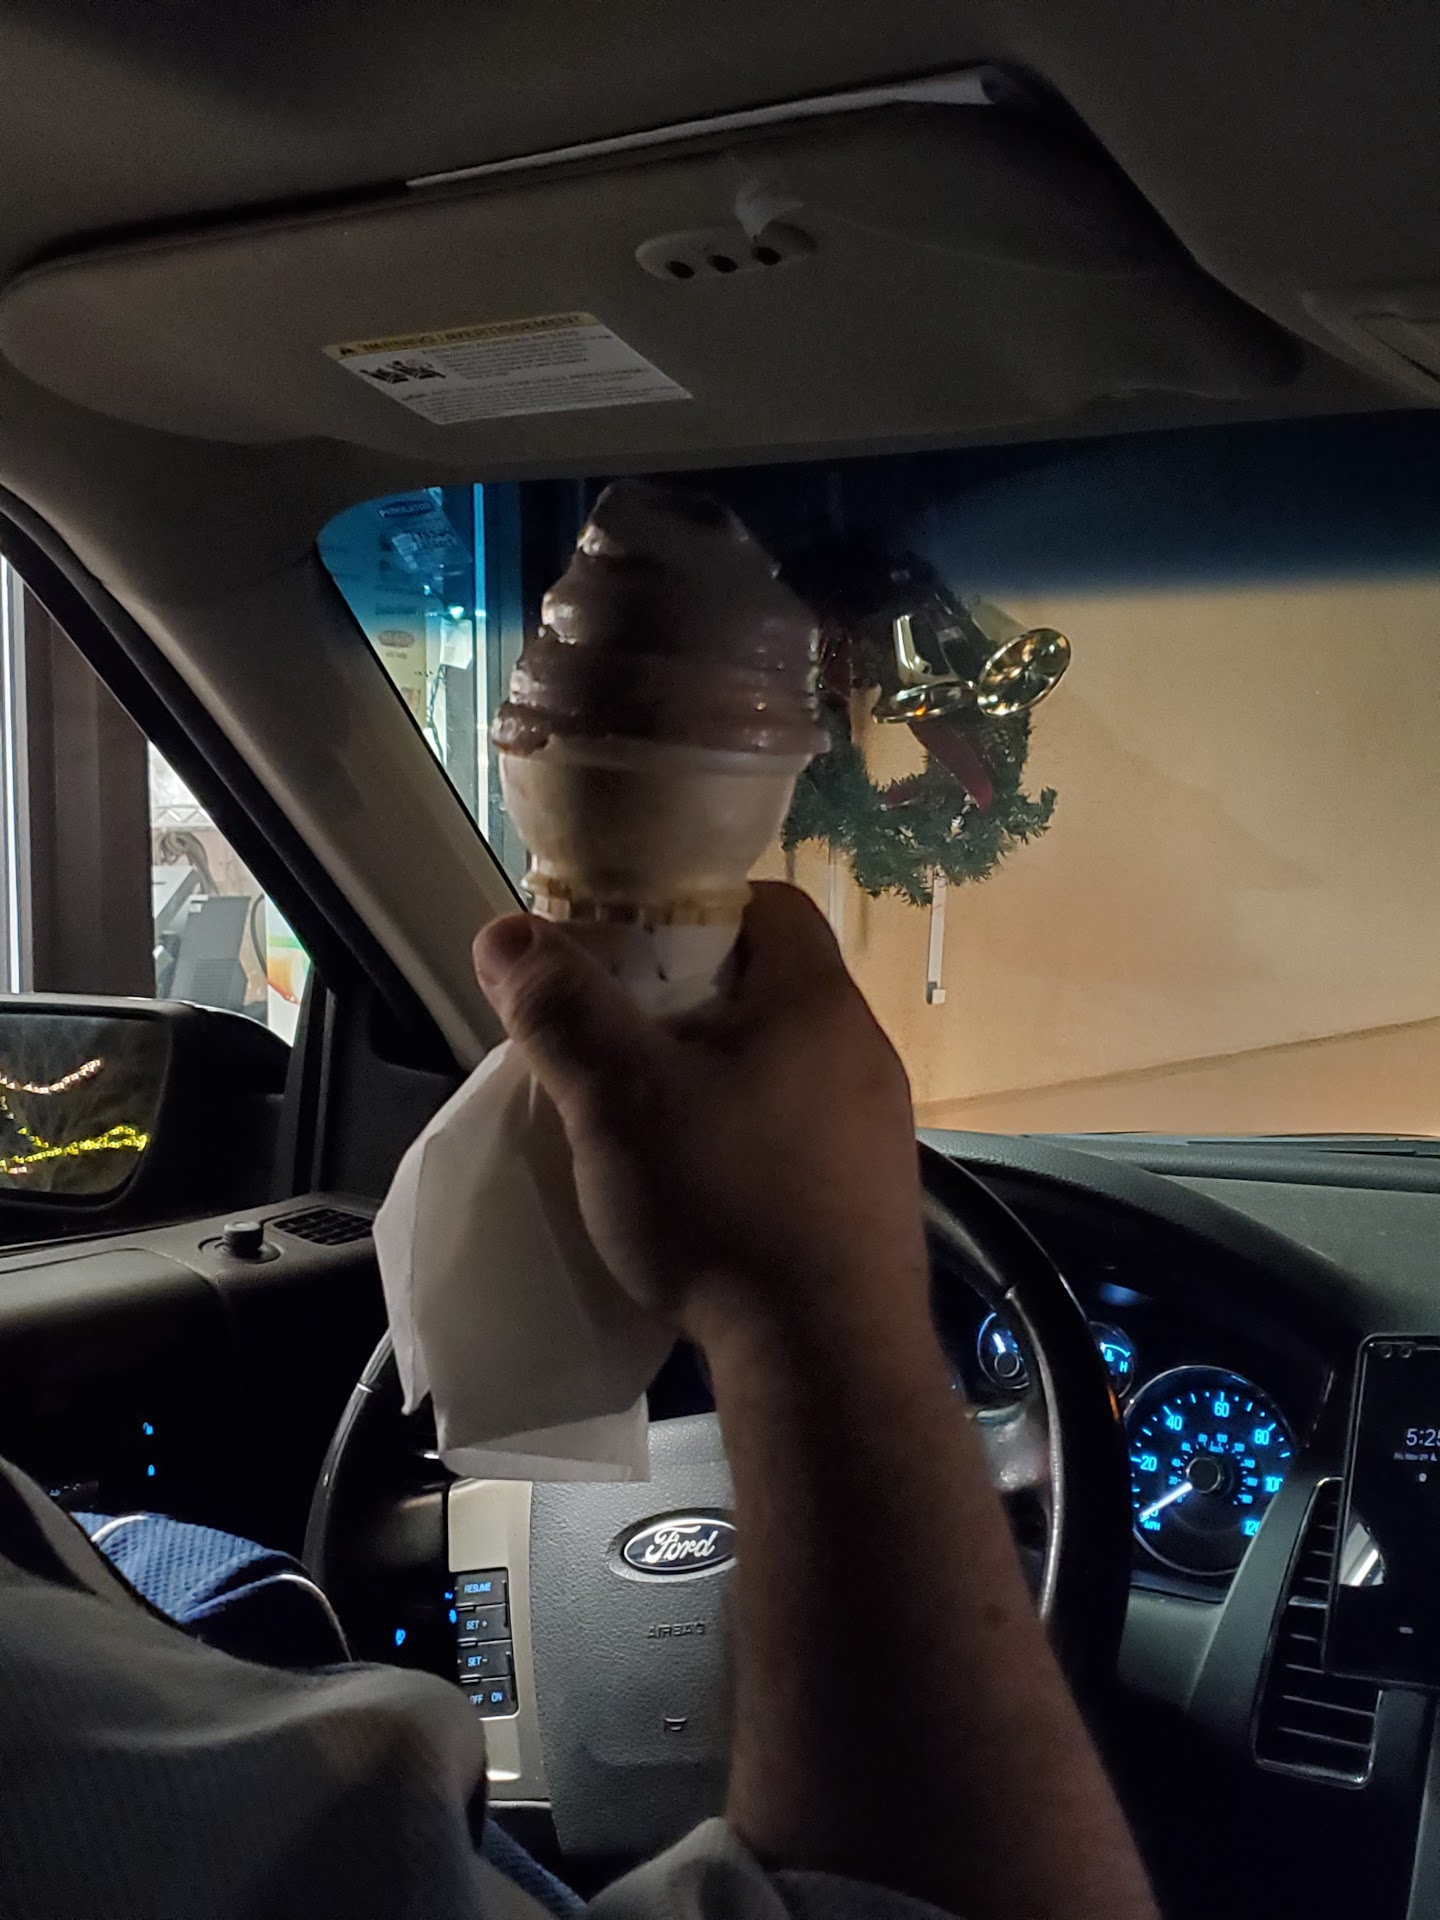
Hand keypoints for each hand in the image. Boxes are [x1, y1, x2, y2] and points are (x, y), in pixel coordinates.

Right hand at [472, 882, 928, 1345]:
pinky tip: (700, 1190)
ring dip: (714, 1078)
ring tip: (643, 1119)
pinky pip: (800, 1137)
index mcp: (818, 1000)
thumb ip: (560, 1009)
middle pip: (769, 987)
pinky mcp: (871, 1199)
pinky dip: (745, 1141)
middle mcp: (865, 1051)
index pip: (768, 903)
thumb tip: (505, 932)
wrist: (827, 1358)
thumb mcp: (617, 1097)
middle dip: (687, 1002)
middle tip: (613, 1037)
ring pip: (781, 1067)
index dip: (691, 907)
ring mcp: (878, 1130)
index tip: (625, 946)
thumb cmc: (723, 1202)